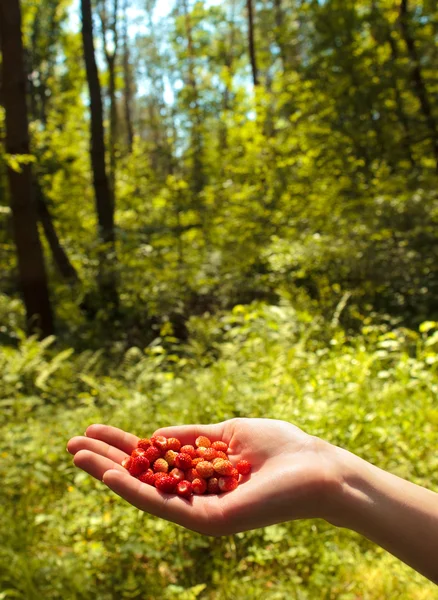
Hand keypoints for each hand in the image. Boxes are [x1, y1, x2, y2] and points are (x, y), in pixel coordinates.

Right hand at [67, 418, 340, 535]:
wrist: (318, 469)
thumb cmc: (281, 448)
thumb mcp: (226, 434)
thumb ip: (191, 438)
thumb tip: (155, 435)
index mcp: (200, 475)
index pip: (153, 460)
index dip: (123, 445)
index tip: (94, 430)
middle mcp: (195, 495)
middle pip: (142, 477)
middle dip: (107, 460)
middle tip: (72, 444)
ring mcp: (200, 511)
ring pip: (145, 492)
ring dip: (109, 473)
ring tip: (77, 454)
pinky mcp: (209, 522)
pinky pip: (166, 504)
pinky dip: (135, 489)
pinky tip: (110, 473)